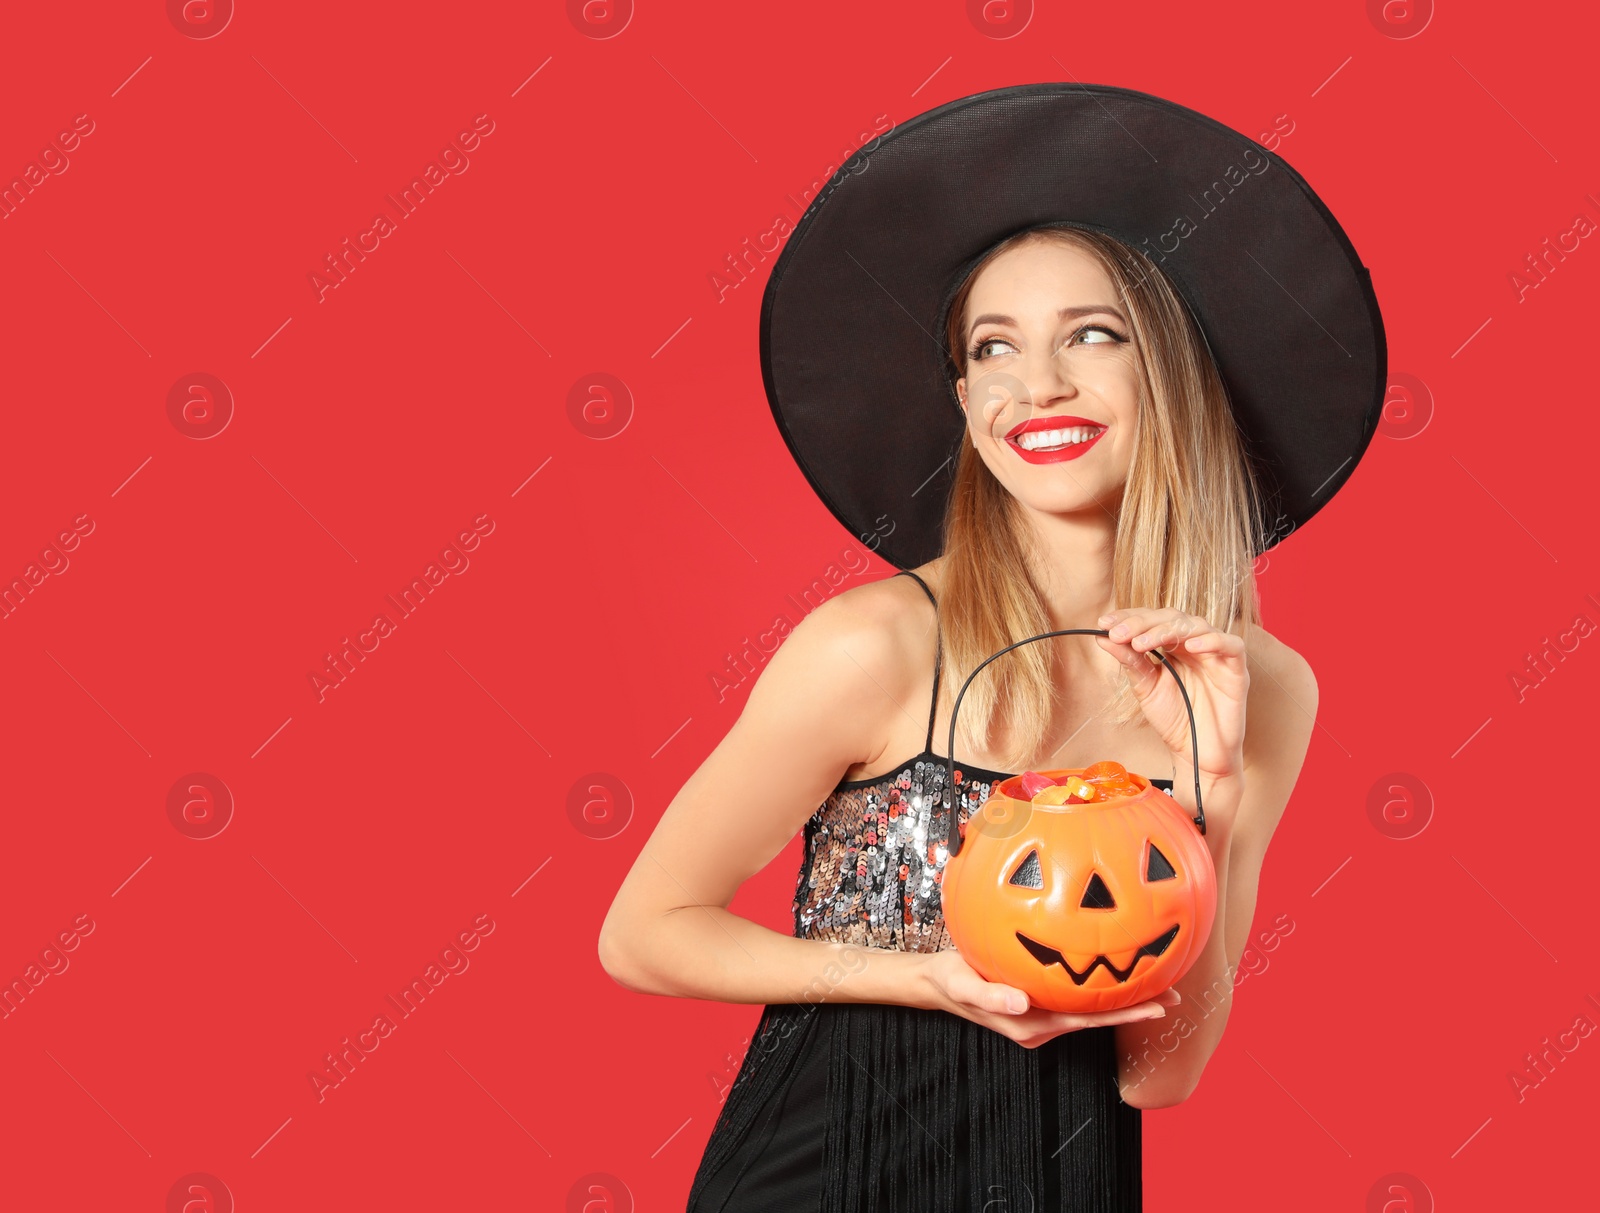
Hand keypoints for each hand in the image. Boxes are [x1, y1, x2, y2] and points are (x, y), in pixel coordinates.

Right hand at [916, 949, 1180, 1048]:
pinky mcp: (1037, 1002)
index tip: (1158, 1007)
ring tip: (1158, 983)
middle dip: (1135, 1008)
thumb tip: (1022, 1004)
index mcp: (1030, 1026)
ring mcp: (1041, 1015)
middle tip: (1174, 996)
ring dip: (1121, 998)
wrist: (935, 982)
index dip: (1123, 1014)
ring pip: (1088, 1008)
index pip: (1086, 1021)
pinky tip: (1113, 968)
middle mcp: (1041, 1025)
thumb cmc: (948, 981)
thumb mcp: (962, 985)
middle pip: (1096, 1018)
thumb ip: (991, 998)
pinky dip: (1098, 988)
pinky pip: (1075, 997)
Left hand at [1095, 607, 1247, 800]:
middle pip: (1172, 618)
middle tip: (1119, 633)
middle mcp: (1194, 644)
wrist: (1198, 753)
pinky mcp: (1236, 668)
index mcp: (1172, 645)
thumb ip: (1130, 661)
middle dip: (1143, 623)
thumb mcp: (1146, 688)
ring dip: (1167, 630)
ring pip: (1197, 625)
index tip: (1104, 622)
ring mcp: (1216, 654)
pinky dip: (1212, 641)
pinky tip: (1189, 647)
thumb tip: (1103, 637)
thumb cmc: (1176, 719)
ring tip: (1142, 643)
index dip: (1129, 617)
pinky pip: (1231, 645)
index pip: (1152, 620)